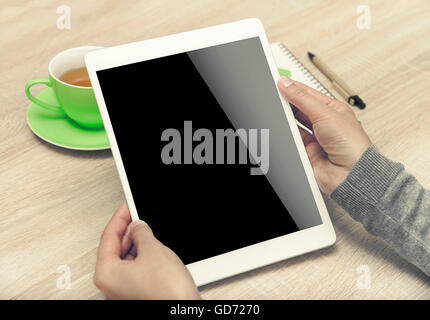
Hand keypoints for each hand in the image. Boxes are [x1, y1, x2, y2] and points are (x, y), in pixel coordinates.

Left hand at [94, 202, 200, 299]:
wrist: (181, 309)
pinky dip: (139, 255)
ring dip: (134, 242)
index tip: (126, 207)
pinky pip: (132, 268)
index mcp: (106, 273)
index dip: (119, 218)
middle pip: (113, 248)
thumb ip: (142, 233)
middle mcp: (110, 284)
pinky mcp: (135, 292)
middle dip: (126, 230)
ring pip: (124, 258)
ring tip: (144, 229)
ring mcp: (122, 290)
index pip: (108, 237)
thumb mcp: (153, 250)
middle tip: (135, 215)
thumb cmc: (166, 291)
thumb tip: (138, 226)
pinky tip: (149, 246)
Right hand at [277, 76, 371, 193]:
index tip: (280, 81)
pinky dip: (288, 135)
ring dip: (288, 119)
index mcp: (334, 110)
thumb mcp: (325, 113)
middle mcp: (326, 124)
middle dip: (290, 103)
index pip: (309, 94)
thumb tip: (286, 84)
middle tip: (276, 95)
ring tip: (280, 111)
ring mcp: (317, 139)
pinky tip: (285, 129)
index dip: (295, 87)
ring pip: (296, 124)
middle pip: (301, 108)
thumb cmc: (353, 145)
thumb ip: (302, 98)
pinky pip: (293, 140)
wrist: (351, 174)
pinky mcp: (308, 152)